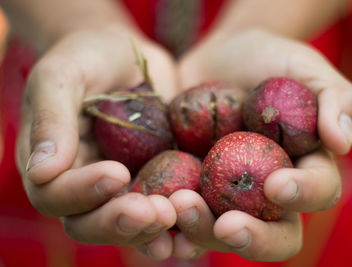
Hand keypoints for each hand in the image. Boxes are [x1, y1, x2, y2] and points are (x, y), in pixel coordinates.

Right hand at [16, 27, 179, 259]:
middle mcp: (83, 185)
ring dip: (150, 230)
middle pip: (90, 223)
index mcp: (53, 163)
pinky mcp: (153, 181)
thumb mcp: (63, 75)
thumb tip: (41, 172)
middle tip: (154, 211)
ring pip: (127, 226)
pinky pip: (161, 211)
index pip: (54, 195)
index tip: (117, 173)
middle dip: (120, 222)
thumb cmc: (89, 57)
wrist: (128, 55)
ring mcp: (120, 187)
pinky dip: (177, 223)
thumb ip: (51, 119)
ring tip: (176, 216)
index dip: (82, 192)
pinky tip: (193, 221)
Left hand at [169, 28, 351, 260]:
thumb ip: (335, 98)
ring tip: (180, 205)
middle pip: (270, 235)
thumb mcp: (309, 68)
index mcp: (303, 170)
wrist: (222, 57)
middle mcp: (266, 194)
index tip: (278, 183)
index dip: (302, 195)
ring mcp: (225, 194)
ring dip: (201, 230)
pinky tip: (153, 214)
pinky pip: (178, 214)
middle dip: (252, 238)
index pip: (315, 194)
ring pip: (219, 232)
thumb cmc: (272, 61)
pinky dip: (167, 222)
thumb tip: (340, 142)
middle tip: (227, 224)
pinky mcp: (189, 185)